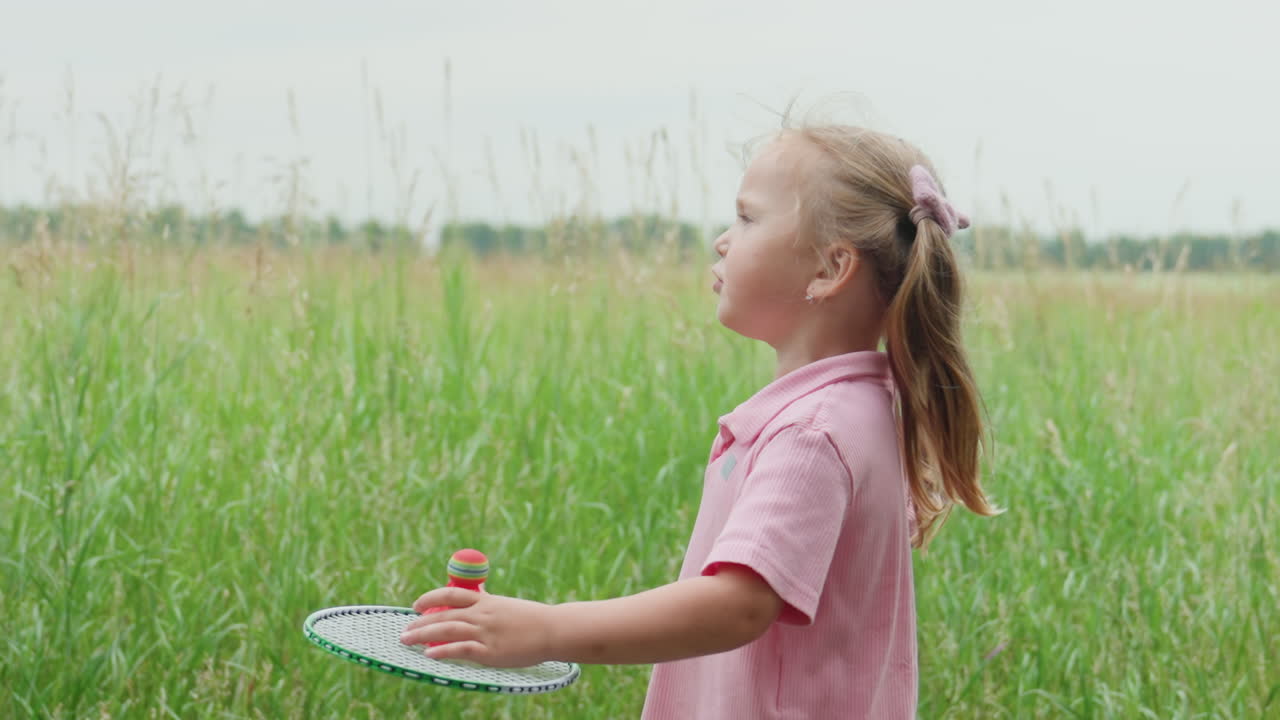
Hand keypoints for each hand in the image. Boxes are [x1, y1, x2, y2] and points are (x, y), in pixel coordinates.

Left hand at [401, 588, 555, 667]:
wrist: (552, 630)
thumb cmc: (530, 618)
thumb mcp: (505, 604)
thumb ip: (487, 601)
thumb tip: (475, 593)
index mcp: (486, 600)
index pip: (451, 594)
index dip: (430, 598)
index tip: (416, 605)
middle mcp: (482, 614)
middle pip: (444, 615)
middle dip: (420, 623)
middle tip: (404, 631)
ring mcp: (486, 632)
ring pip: (448, 630)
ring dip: (424, 635)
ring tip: (408, 640)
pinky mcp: (490, 651)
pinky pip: (462, 650)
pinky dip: (444, 652)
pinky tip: (430, 655)